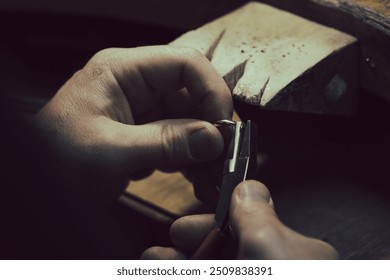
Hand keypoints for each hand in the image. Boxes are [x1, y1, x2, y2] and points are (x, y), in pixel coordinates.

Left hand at [34, 46, 232, 202]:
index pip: (185, 64)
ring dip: (201, 147)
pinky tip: (193, 175)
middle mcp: (134, 85)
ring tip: (208, 175)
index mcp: (122, 71)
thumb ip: (164, 143)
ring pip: (188, 119)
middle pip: (191, 94)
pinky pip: (177, 138)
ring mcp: (140, 109)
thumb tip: (212, 138)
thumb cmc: (53, 158)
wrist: (37, 181)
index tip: (223, 125)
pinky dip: (188, 157)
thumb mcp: (110, 152)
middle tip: (220, 158)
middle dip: (209, 126)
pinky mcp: (143, 132)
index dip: (212, 91)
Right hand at [141, 180, 338, 258]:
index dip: (214, 222)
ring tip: (152, 256)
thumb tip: (250, 187)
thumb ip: (259, 216)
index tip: (186, 223)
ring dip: (176, 258)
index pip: (247, 227)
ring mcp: (250, 274)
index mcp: (292, 255)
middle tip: (166, 242)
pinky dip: (177, 266)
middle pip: (223, 246)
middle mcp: (271, 265)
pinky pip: (202, 271)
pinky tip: (156, 262)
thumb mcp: (272, 250)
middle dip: (188, 242)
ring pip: (208, 260)